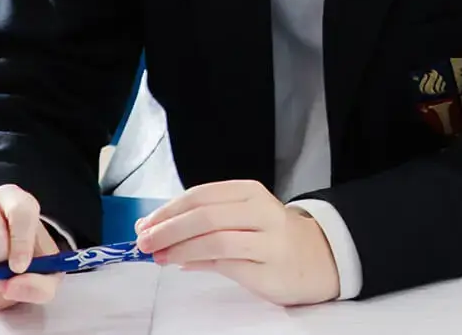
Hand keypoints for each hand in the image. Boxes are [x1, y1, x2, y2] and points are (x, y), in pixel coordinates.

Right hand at [0, 184, 62, 310]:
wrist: (5, 263)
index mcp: (14, 198)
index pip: (19, 210)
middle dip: (0, 263)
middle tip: (8, 274)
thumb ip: (41, 284)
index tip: (20, 267)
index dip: (21, 241)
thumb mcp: (48, 273)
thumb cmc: (29, 259)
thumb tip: (12, 287)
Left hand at [135, 180, 341, 305]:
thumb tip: (153, 228)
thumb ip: (202, 219)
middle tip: (144, 242)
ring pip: (215, 241)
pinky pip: (226, 264)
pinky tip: (183, 265)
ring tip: (159, 257)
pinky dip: (198, 263)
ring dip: (180, 249)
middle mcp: (262, 212)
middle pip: (206, 216)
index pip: (201, 195)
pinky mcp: (268, 270)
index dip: (169, 210)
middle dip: (169, 229)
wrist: (318, 258)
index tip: (145, 224)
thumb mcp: (241, 216)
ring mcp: (269, 241)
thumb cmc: (269, 236)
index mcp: (250, 192)